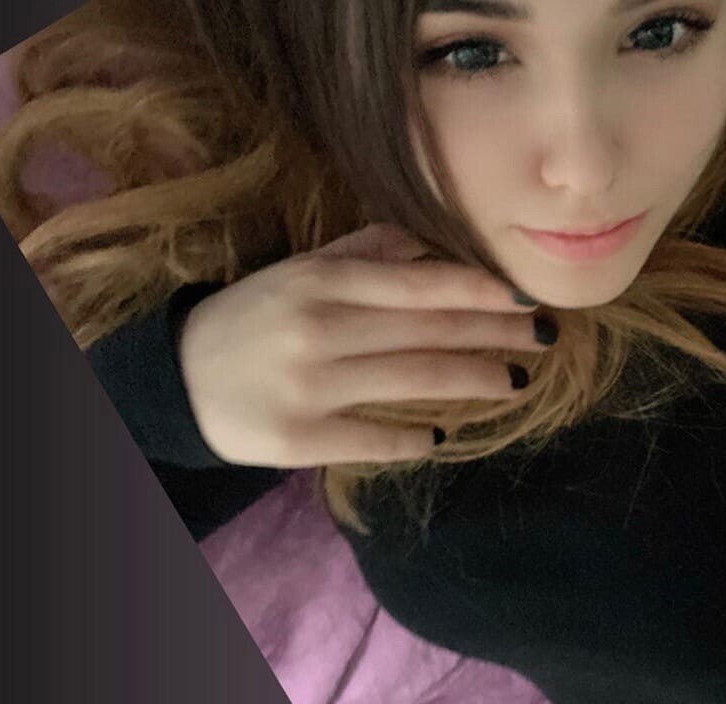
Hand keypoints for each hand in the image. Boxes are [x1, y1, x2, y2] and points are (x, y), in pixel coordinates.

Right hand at [178, 223, 555, 467]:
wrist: (180, 379)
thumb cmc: (256, 316)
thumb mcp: (302, 272)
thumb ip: (366, 254)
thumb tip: (435, 243)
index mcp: (322, 283)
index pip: (419, 284)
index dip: (481, 290)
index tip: (528, 296)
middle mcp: (320, 331)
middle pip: (428, 332)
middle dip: (496, 335)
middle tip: (545, 338)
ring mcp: (310, 388)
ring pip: (414, 383)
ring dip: (475, 381)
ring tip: (517, 382)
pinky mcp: (299, 440)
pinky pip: (375, 440)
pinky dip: (416, 437)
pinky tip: (444, 433)